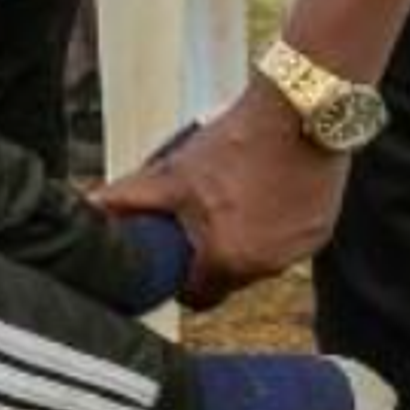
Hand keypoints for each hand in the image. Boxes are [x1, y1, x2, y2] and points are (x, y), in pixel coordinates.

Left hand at [95, 83, 347, 309]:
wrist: (299, 113)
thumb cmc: (233, 143)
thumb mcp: (174, 172)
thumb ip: (130, 199)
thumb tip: (87, 208)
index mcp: (226, 260)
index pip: (196, 297)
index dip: (182, 278)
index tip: (178, 254)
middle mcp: (265, 266)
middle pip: (228, 278)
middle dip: (213, 256)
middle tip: (204, 217)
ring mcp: (298, 251)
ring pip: (261, 261)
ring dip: (246, 240)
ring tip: (237, 198)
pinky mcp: (322, 232)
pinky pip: (291, 243)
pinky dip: (277, 226)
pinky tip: (268, 192)